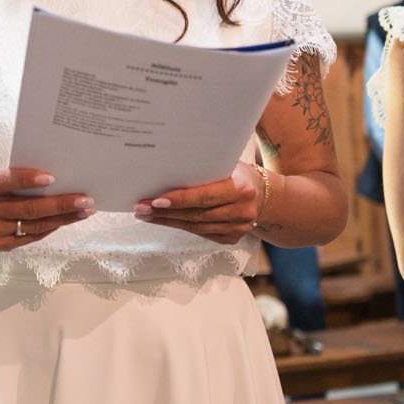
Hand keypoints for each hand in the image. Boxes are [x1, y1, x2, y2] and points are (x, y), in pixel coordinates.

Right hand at [0, 167, 92, 250]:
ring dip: (63, 218)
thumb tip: (56, 177)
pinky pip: (32, 237)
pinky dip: (51, 228)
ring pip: (35, 225)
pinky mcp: (1, 245)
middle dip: (60, 204)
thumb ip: (15, 176)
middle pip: (28, 208)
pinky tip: (67, 220)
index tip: (51, 178)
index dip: (26, 180)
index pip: (4, 181)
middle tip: (85, 199)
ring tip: (85, 210)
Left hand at [133, 165, 260, 244]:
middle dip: (165, 212)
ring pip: (195, 227)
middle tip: (141, 208)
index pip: (205, 196)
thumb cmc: (237, 174)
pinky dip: (179, 226)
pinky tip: (163, 220)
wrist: (263, 195)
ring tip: (146, 214)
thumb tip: (165, 171)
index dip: (179, 200)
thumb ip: (204, 170)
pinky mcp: (231, 238)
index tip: (156, 200)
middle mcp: (242, 211)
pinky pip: (200, 233)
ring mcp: (238, 228)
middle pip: (196, 215)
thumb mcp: (227, 165)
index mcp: (242, 188)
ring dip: (167, 221)